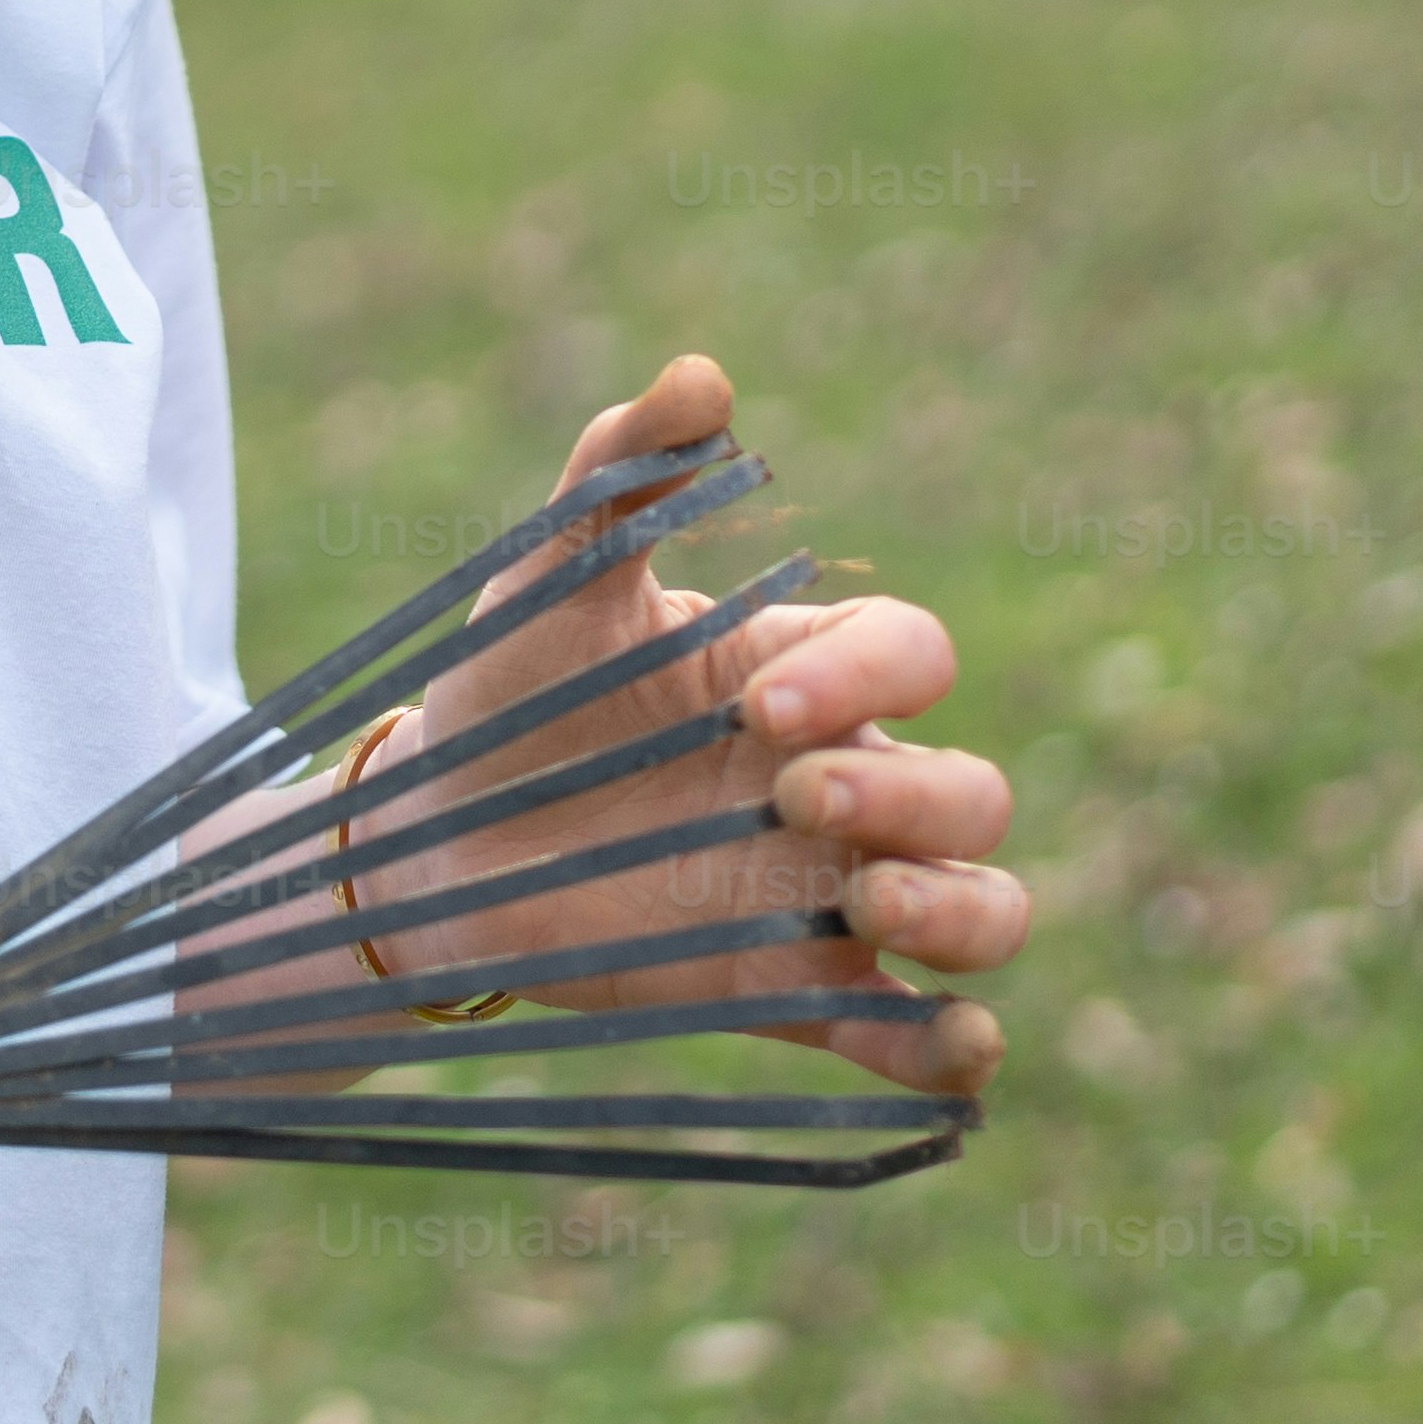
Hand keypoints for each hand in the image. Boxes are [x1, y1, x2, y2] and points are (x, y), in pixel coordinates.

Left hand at [380, 352, 1022, 1088]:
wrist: (434, 836)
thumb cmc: (513, 690)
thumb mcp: (554, 577)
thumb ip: (621, 471)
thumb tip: (701, 370)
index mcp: (806, 675)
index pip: (915, 657)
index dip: (871, 678)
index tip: (759, 704)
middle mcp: (845, 787)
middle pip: (977, 793)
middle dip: (916, 799)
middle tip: (790, 797)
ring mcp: (831, 896)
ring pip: (988, 908)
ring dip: (965, 915)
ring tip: (871, 904)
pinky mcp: (791, 994)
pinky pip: (911, 1037)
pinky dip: (950, 1052)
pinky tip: (948, 1050)